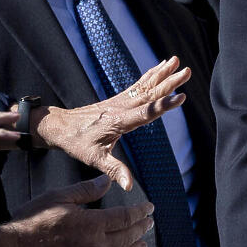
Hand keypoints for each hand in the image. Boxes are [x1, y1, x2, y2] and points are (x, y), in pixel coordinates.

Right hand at [3, 175, 153, 246]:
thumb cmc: (31, 222)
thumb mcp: (58, 197)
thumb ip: (86, 190)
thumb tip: (106, 182)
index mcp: (92, 224)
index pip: (125, 217)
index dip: (139, 212)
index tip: (149, 209)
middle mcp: (94, 246)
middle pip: (126, 237)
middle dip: (140, 229)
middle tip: (149, 224)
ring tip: (142, 246)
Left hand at [34, 57, 191, 190]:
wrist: (59, 126)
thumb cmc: (77, 144)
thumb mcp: (95, 159)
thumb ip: (115, 171)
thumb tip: (128, 186)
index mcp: (118, 122)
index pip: (146, 113)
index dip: (164, 105)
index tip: (181, 97)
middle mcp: (121, 108)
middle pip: (150, 94)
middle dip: (170, 83)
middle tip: (187, 72)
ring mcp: (120, 102)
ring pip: (145, 85)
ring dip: (163, 74)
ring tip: (178, 61)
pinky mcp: (118, 100)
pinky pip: (138, 85)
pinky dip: (151, 75)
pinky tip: (161, 67)